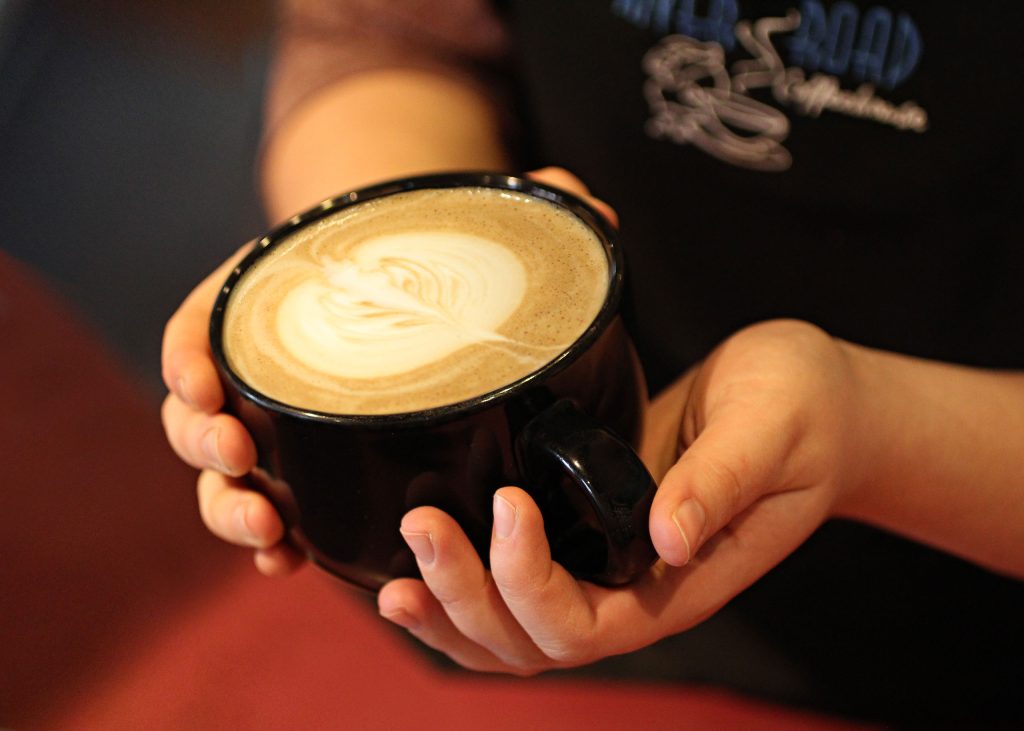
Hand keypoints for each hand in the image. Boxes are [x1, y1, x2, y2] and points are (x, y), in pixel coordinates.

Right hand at [159, 168, 615, 575]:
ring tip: (268, 528)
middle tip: (236, 453)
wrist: (432, 305)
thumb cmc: (435, 268)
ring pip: (224, 472)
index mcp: (278, 300)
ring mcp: (284, 426)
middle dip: (203, 438)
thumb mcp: (471, 230)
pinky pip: (273, 512)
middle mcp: (267, 367)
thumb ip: (527, 210)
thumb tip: (592, 211)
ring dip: (229, 505)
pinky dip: (270, 543)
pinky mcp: (312, 472)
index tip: (203, 379)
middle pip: (199, 407)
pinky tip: (289, 562)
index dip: (187, 352)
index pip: (203, 321)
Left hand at [377, 319, 869, 673]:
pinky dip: (463, 588)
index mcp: (683, 581)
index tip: (510, 505)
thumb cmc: (804, 413)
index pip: (589, 627)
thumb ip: (723, 482)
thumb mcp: (772, 431)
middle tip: (422, 522)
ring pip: (513, 632)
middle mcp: (635, 587)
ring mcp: (605, 563)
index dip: (532, 584)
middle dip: (468, 594)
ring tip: (394, 579)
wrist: (807, 402)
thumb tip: (668, 536)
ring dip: (451, 609)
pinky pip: (513, 585)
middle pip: (533, 641)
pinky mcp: (583, 525)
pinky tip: (416, 568)